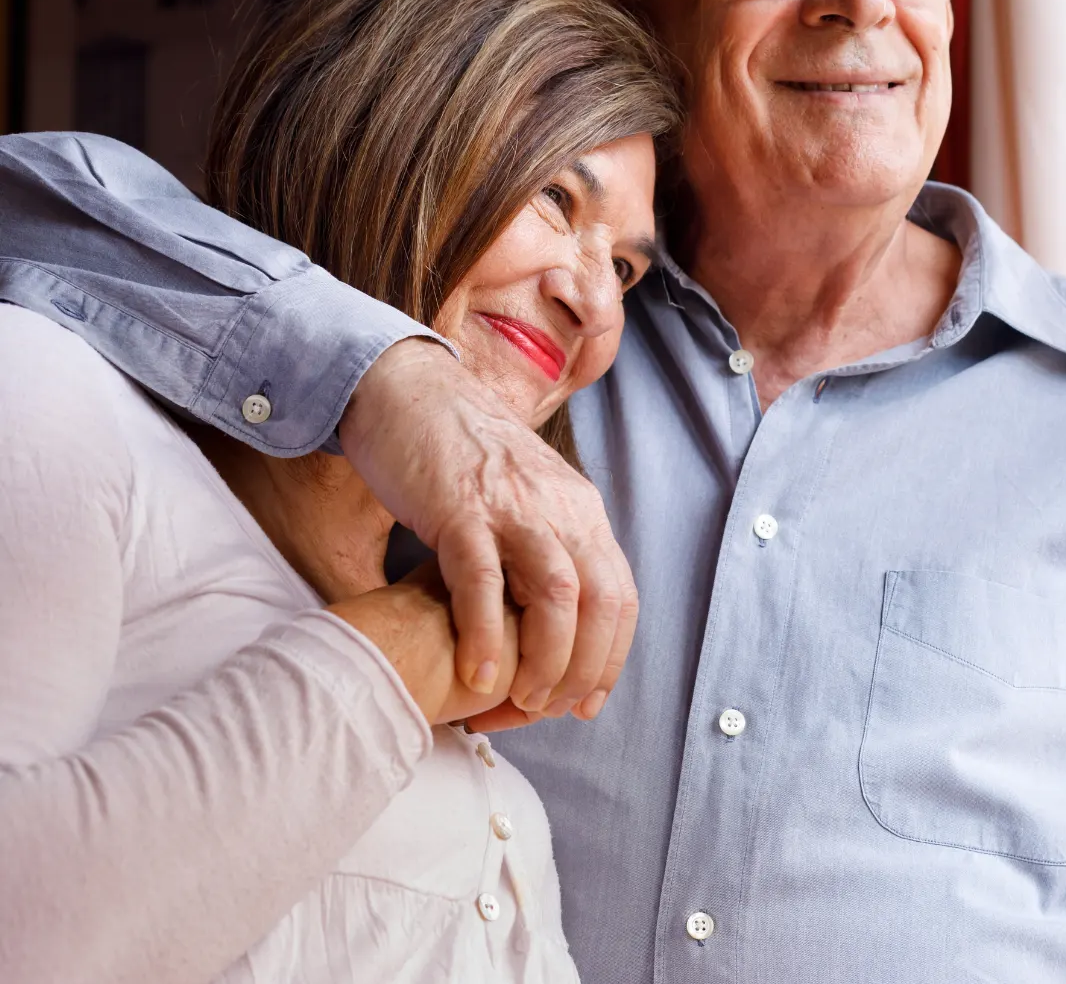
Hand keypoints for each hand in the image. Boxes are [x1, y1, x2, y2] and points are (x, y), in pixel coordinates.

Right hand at [338, 338, 637, 718]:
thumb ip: (547, 544)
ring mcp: (511, 505)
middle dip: (581, 671)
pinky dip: (485, 633)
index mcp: (579, 508)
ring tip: (516, 700)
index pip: (621, 597)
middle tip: (544, 711)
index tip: (584, 703)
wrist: (408, 391)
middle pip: (600, 603)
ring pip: (556, 596)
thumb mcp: (525, 495)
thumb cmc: (460, 456)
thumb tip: (554, 616)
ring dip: (545, 661)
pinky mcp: (460, 507)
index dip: (609, 658)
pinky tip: (477, 674)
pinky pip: (482, 580)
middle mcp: (559, 506)